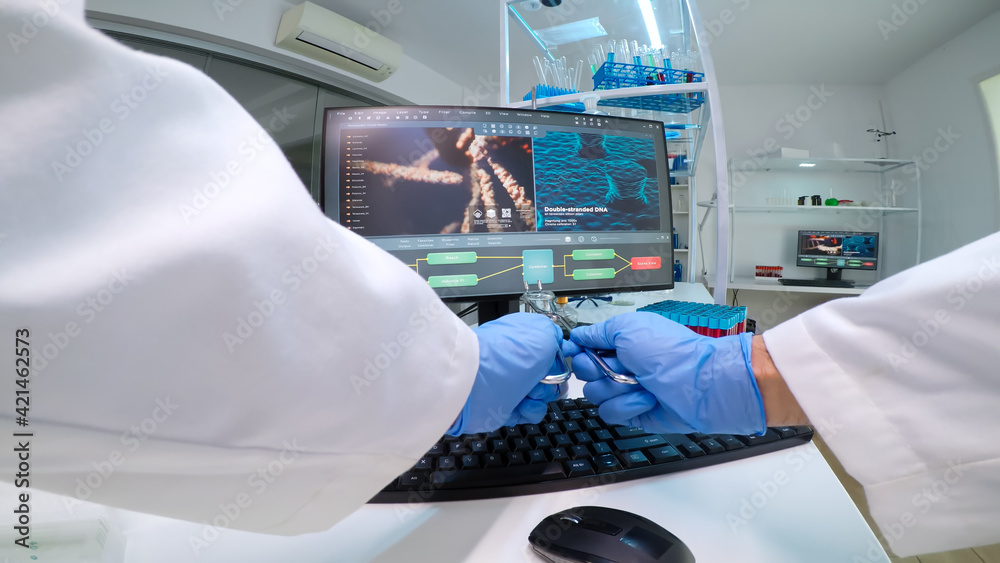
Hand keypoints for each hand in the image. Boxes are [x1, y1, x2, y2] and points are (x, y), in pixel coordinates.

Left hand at [448, 313, 565, 434]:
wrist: (475, 384)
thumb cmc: (506, 354)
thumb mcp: (542, 331)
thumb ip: (556, 335)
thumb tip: (560, 345)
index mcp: (525, 339)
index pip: (552, 350)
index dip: (559, 358)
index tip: (560, 362)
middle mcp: (519, 361)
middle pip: (552, 375)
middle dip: (552, 380)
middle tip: (540, 378)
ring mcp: (513, 384)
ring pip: (544, 395)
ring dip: (542, 396)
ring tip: (528, 393)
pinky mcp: (508, 406)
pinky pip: (532, 412)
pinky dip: (531, 410)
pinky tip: (522, 404)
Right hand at [565, 312, 764, 434]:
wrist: (700, 384)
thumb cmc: (669, 350)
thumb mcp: (628, 328)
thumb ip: (597, 332)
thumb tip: (576, 336)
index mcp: (619, 342)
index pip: (584, 348)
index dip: (578, 351)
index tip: (577, 351)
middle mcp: (621, 366)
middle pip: (584, 373)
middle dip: (599, 370)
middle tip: (623, 366)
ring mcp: (626, 390)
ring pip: (595, 395)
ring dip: (618, 389)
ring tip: (643, 384)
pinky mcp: (633, 414)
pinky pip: (610, 414)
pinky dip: (628, 406)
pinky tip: (648, 400)